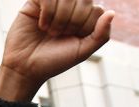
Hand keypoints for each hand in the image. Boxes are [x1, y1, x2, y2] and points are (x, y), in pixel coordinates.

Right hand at [0, 0, 114, 101]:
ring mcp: (53, 2)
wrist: (26, 68)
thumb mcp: (82, 52)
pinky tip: (41, 24)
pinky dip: (47, 13)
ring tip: (50, 31)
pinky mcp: (35, 1)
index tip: (72, 38)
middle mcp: (70, 7)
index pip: (96, 9)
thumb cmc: (53, 61)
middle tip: (59, 35)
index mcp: (84, 18)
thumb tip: (112, 12)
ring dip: (59, 17)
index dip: (85, 25)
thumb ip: (101, 34)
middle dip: (73, 20)